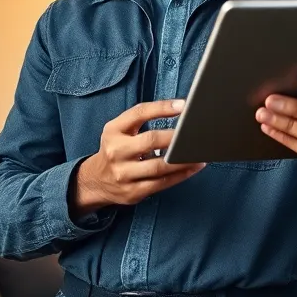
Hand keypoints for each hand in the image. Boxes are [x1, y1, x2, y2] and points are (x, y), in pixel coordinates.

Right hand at [71, 99, 206, 216]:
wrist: (96, 180)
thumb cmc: (116, 149)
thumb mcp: (118, 130)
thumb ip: (141, 119)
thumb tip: (178, 110)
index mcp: (113, 130)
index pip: (138, 113)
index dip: (162, 107)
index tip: (183, 105)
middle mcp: (116, 151)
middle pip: (151, 141)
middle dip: (175, 137)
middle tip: (195, 133)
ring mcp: (123, 174)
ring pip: (159, 166)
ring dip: (183, 160)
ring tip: (200, 153)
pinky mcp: (133, 192)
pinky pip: (162, 183)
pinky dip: (181, 175)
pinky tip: (193, 167)